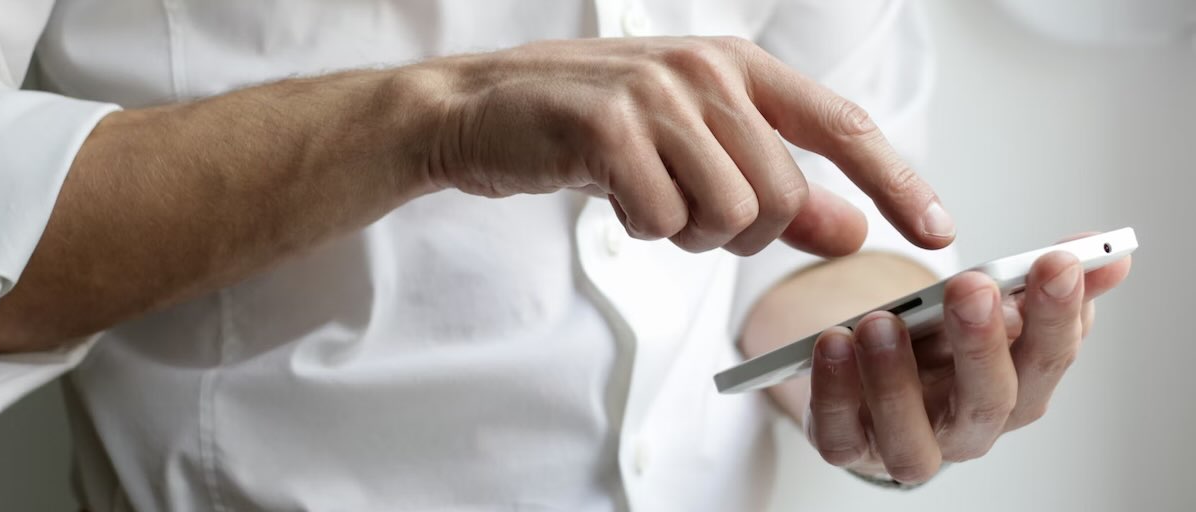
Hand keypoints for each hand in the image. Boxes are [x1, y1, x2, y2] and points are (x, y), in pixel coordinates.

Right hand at [414, 37, 954, 255]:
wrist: (480, 110)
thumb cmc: (589, 128)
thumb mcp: (692, 149)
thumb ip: (776, 189)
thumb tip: (851, 231)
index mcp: (737, 66)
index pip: (842, 126)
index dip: (897, 182)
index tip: (938, 231)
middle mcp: (706, 70)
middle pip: (781, 196)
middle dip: (740, 232)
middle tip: (686, 212)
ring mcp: (657, 95)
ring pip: (729, 214)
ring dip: (687, 233)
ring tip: (646, 197)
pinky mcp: (608, 128)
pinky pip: (663, 221)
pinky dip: (641, 229)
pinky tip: (611, 194)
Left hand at [802, 238, 1131, 483]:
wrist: (873, 379)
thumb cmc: (939, 345)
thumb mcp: (989, 307)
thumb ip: (1040, 281)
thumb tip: (1109, 253)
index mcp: (1015, 389)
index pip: (1048, 359)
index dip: (1058, 315)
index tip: (1057, 261)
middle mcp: (968, 428)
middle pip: (988, 402)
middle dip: (983, 344)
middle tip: (972, 287)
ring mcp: (906, 444)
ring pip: (911, 437)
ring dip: (896, 379)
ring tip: (881, 322)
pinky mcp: (848, 447)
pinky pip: (839, 436)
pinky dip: (834, 392)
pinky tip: (832, 343)